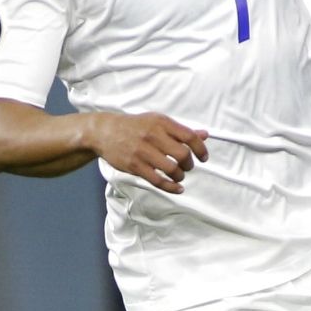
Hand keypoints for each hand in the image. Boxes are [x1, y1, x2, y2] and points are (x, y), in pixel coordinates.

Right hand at [86, 113, 207, 193]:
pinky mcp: (135, 166)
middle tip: (187, 166)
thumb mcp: (158, 122)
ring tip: (179, 175)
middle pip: (182, 154)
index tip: (204, 157)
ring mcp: (143, 152)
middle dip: (189, 163)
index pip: (189, 136)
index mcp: (162, 123)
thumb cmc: (136, 126)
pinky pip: (157, 180)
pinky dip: (171, 187)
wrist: (105, 132)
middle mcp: (153, 136)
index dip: (201, 149)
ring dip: (180, 175)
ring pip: (171, 169)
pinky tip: (178, 188)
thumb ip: (181, 130)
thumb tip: (205, 135)